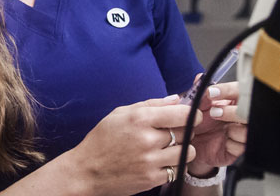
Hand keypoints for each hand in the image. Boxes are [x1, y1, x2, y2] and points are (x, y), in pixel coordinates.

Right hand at [69, 94, 201, 195]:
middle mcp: (147, 139)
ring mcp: (151, 161)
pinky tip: (160, 161)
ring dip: (182, 149)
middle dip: (184, 131)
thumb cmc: (102, 139)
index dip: (191, 114)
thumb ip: (150, 104)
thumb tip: (176, 99)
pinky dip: (172, 165)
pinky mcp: (152, 178)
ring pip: (187, 152)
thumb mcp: (120, 113)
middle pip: (186, 132)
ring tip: (169, 148)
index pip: (181, 114)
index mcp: (139, 119)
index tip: (191, 116)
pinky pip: (177, 169)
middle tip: (174, 132)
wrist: (87, 170)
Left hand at [188, 80, 246, 173]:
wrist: (192, 147)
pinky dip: (232, 144)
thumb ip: (199, 93)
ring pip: (248, 129)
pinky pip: (243, 146)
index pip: (239, 90)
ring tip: (222, 131)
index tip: (211, 93)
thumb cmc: (197, 124)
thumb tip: (199, 77)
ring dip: (232, 130)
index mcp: (234, 101)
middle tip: (214, 113)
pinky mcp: (242, 149)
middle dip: (232, 112)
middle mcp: (242, 115)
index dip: (227, 90)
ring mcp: (244, 132)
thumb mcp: (195, 107)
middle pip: (250, 110)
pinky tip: (224, 143)